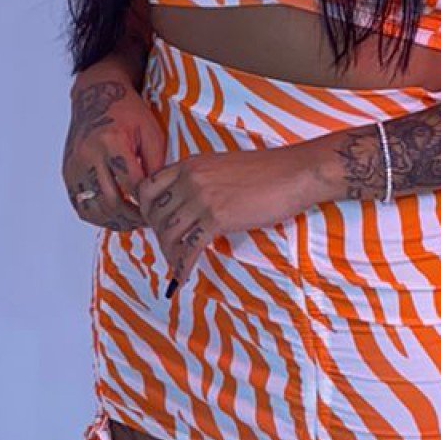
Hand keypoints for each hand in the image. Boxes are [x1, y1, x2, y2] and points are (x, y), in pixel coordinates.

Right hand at [63, 71, 165, 228]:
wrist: (95, 95)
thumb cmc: (126, 111)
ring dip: (114, 221)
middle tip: (148, 221)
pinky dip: (97, 216)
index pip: (132, 185)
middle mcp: (88, 156)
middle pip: (111, 202)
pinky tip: (114, 215)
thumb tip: (159, 194)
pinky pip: (80, 205)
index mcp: (110, 143)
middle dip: (132, 217)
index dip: (147, 202)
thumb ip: (156, 163)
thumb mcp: (150, 131)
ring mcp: (74, 166)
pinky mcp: (68, 173)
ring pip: (93, 209)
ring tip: (132, 222)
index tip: (158, 208)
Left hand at [136, 147, 315, 292]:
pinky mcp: (217, 218)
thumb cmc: (267, 171)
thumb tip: (188, 205)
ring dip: (169, 254)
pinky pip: (189, 247)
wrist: (295, 172)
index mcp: (190, 164)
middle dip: (158, 236)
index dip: (145, 211)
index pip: (147, 188)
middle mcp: (190, 179)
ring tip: (177, 265)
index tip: (154, 225)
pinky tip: (185, 275)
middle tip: (169, 249)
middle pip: (154, 214)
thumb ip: (201, 181)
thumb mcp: (223, 166)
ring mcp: (202, 198)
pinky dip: (183, 265)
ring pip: (168, 233)